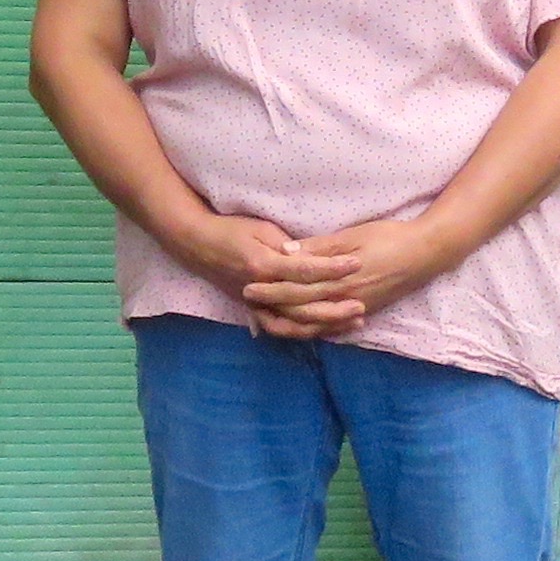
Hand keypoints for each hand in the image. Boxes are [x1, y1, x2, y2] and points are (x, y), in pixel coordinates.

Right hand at [158, 212, 355, 335]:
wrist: (197, 245)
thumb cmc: (230, 230)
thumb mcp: (260, 229)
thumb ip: (286, 244)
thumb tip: (311, 255)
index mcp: (263, 265)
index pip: (304, 270)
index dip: (332, 267)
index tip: (356, 263)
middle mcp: (261, 289)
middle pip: (304, 304)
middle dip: (335, 306)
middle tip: (362, 304)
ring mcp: (257, 304)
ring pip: (296, 323)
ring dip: (326, 324)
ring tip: (353, 321)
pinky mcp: (255, 310)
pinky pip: (283, 328)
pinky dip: (305, 332)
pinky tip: (327, 331)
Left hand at [238, 215, 466, 337]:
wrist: (427, 254)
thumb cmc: (390, 237)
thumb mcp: (353, 235)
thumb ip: (320, 247)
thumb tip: (288, 252)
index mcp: (339, 279)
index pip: (297, 289)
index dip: (271, 289)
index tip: (248, 285)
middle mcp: (346, 300)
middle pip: (301, 309)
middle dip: (273, 307)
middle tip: (249, 304)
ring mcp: (357, 309)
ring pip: (316, 324)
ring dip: (290, 322)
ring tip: (267, 318)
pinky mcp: (366, 311)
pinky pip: (334, 327)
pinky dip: (314, 329)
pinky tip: (301, 327)